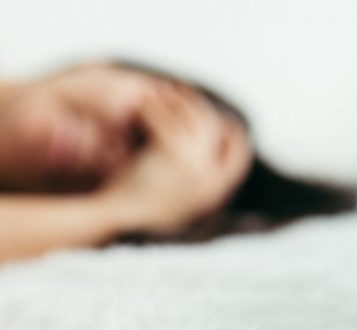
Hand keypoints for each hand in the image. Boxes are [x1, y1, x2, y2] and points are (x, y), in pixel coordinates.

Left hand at [98, 82, 251, 235]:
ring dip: (174, 101)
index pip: (240, 152)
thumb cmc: (138, 206)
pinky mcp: (173, 154)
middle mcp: (213, 178)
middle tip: (179, 88)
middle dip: (197, 104)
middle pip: (216, 127)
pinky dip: (155, 109)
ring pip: (192, 117)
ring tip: (156, 93)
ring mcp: (196, 166)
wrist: (116, 216)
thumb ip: (196, 182)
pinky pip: (169, 121)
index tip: (208, 112)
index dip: (229, 130)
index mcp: (217, 191)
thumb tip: (209, 159)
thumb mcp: (175, 200)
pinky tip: (143, 105)